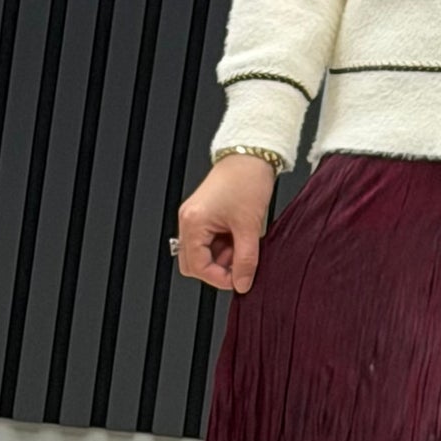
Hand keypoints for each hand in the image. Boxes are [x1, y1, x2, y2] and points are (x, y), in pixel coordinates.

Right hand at [174, 153, 276, 294]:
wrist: (250, 157)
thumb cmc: (246, 181)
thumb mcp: (249, 226)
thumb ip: (246, 259)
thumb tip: (243, 283)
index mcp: (193, 223)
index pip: (197, 267)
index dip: (219, 278)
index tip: (240, 281)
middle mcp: (189, 221)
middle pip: (194, 263)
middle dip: (219, 269)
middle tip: (241, 262)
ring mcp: (196, 218)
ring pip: (204, 253)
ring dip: (225, 256)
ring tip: (245, 243)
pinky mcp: (205, 216)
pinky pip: (211, 242)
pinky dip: (226, 246)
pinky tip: (241, 237)